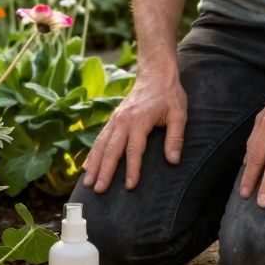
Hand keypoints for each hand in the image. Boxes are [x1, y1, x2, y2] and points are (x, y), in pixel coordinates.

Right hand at [82, 69, 187, 192]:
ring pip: (101, 145)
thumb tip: (173, 160)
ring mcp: (115, 120)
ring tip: (87, 183)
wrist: (155, 74)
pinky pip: (99, 139)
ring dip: (94, 165)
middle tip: (99, 190)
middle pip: (112, 150)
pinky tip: (86, 167)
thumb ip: (175, 137)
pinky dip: (92, 154)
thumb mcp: (179, 114)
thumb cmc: (169, 95)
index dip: (132, 169)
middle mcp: (123, 121)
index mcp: (139, 121)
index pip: (134, 150)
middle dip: (104, 171)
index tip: (130, 186)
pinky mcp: (112, 120)